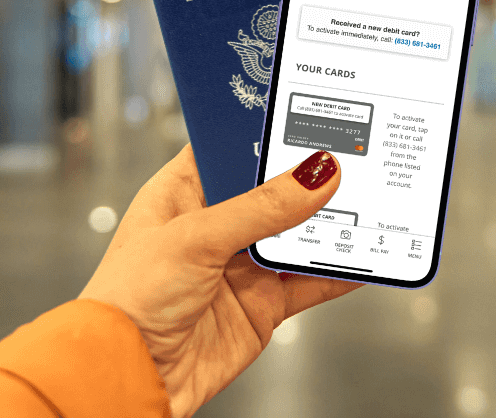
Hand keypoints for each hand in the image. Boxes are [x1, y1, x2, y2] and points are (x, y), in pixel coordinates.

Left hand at [81, 145, 361, 417]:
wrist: (129, 379)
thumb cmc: (128, 302)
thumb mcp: (195, 238)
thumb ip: (260, 208)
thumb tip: (314, 175)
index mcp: (182, 192)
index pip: (229, 146)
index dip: (263, 130)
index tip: (304, 114)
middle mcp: (213, 225)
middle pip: (272, 189)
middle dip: (307, 176)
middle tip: (349, 154)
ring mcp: (239, 266)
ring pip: (296, 235)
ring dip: (328, 223)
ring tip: (367, 199)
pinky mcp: (261, 305)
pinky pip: (309, 283)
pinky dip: (338, 272)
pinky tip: (362, 258)